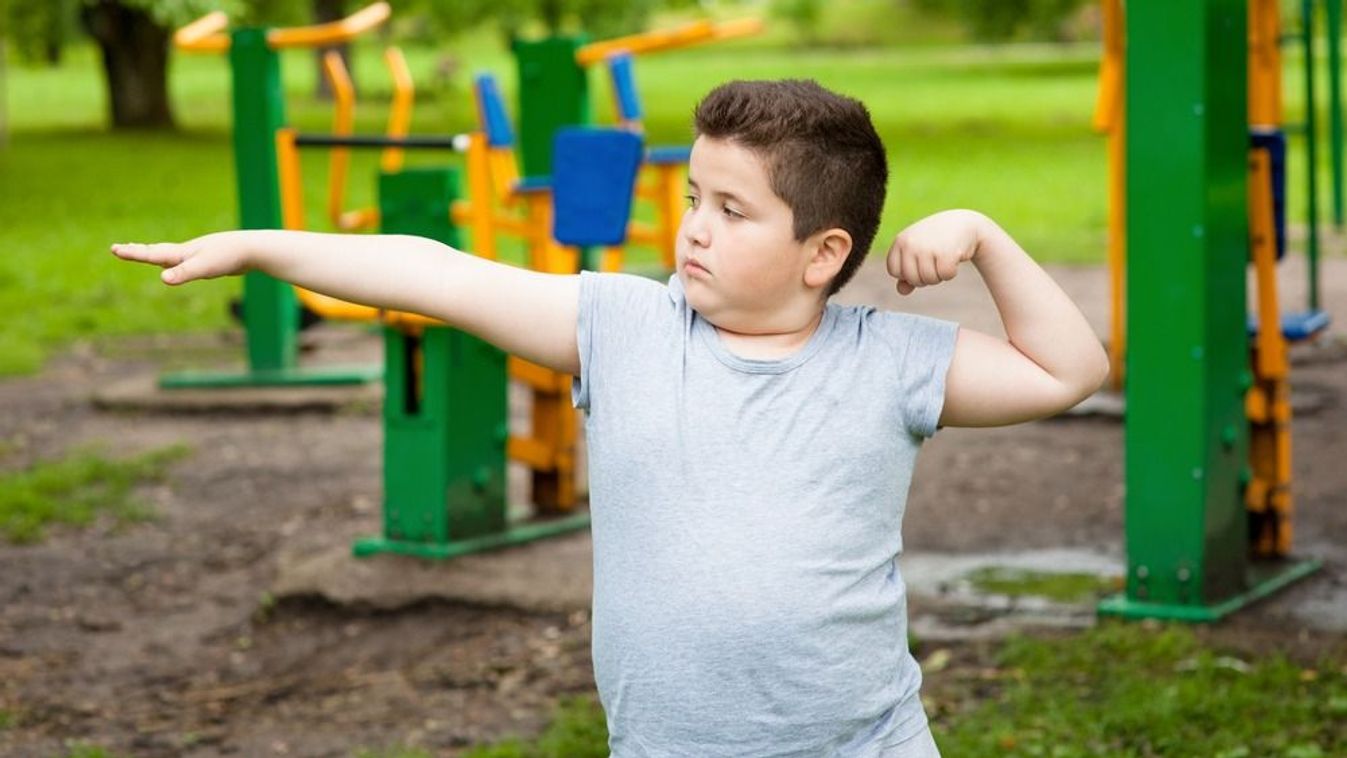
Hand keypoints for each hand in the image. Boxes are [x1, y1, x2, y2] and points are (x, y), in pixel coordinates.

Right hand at [110, 232, 251, 285]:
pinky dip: (176, 261)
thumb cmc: (228, 257)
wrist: (252, 249)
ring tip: (145, 253)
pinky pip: (186, 261)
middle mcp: (187, 251)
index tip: (114, 249)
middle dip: (137, 251)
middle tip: (119, 248)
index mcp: (182, 253)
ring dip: (155, 253)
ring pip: (171, 255)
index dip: (132, 253)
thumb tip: (162, 279)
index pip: (151, 254)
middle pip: (157, 251)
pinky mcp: (209, 259)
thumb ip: (183, 274)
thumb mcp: (204, 268)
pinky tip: (182, 264)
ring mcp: (198, 254)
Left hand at [885, 209, 987, 295]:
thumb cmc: (935, 240)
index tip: (918, 263)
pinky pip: (945, 275)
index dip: (907, 273)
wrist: (962, 223)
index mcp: (900, 241)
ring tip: (943, 259)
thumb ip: (906, 272)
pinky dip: (951, 272)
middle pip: (912, 279)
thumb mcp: (917, 252)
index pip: (894, 271)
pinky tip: (953, 258)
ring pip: (929, 280)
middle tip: (934, 261)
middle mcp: (911, 243)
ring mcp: (928, 248)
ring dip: (939, 275)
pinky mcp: (946, 253)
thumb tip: (901, 291)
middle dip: (924, 277)